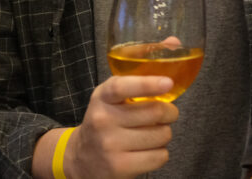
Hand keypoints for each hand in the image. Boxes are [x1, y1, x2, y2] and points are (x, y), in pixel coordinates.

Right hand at [64, 76, 178, 178]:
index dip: (147, 84)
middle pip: (154, 112)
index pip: (122, 87)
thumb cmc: (104, 122)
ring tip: (153, 134)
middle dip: (170, 112)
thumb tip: (166, 83)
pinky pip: (159, 157)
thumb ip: (131, 86)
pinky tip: (148, 150)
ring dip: (164, 134)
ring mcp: (110, 145)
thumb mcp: (108, 98)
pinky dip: (160, 153)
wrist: (82, 158)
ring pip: (161, 135)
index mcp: (102, 97)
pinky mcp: (120, 167)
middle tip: (168, 114)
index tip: (168, 83)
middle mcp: (103, 120)